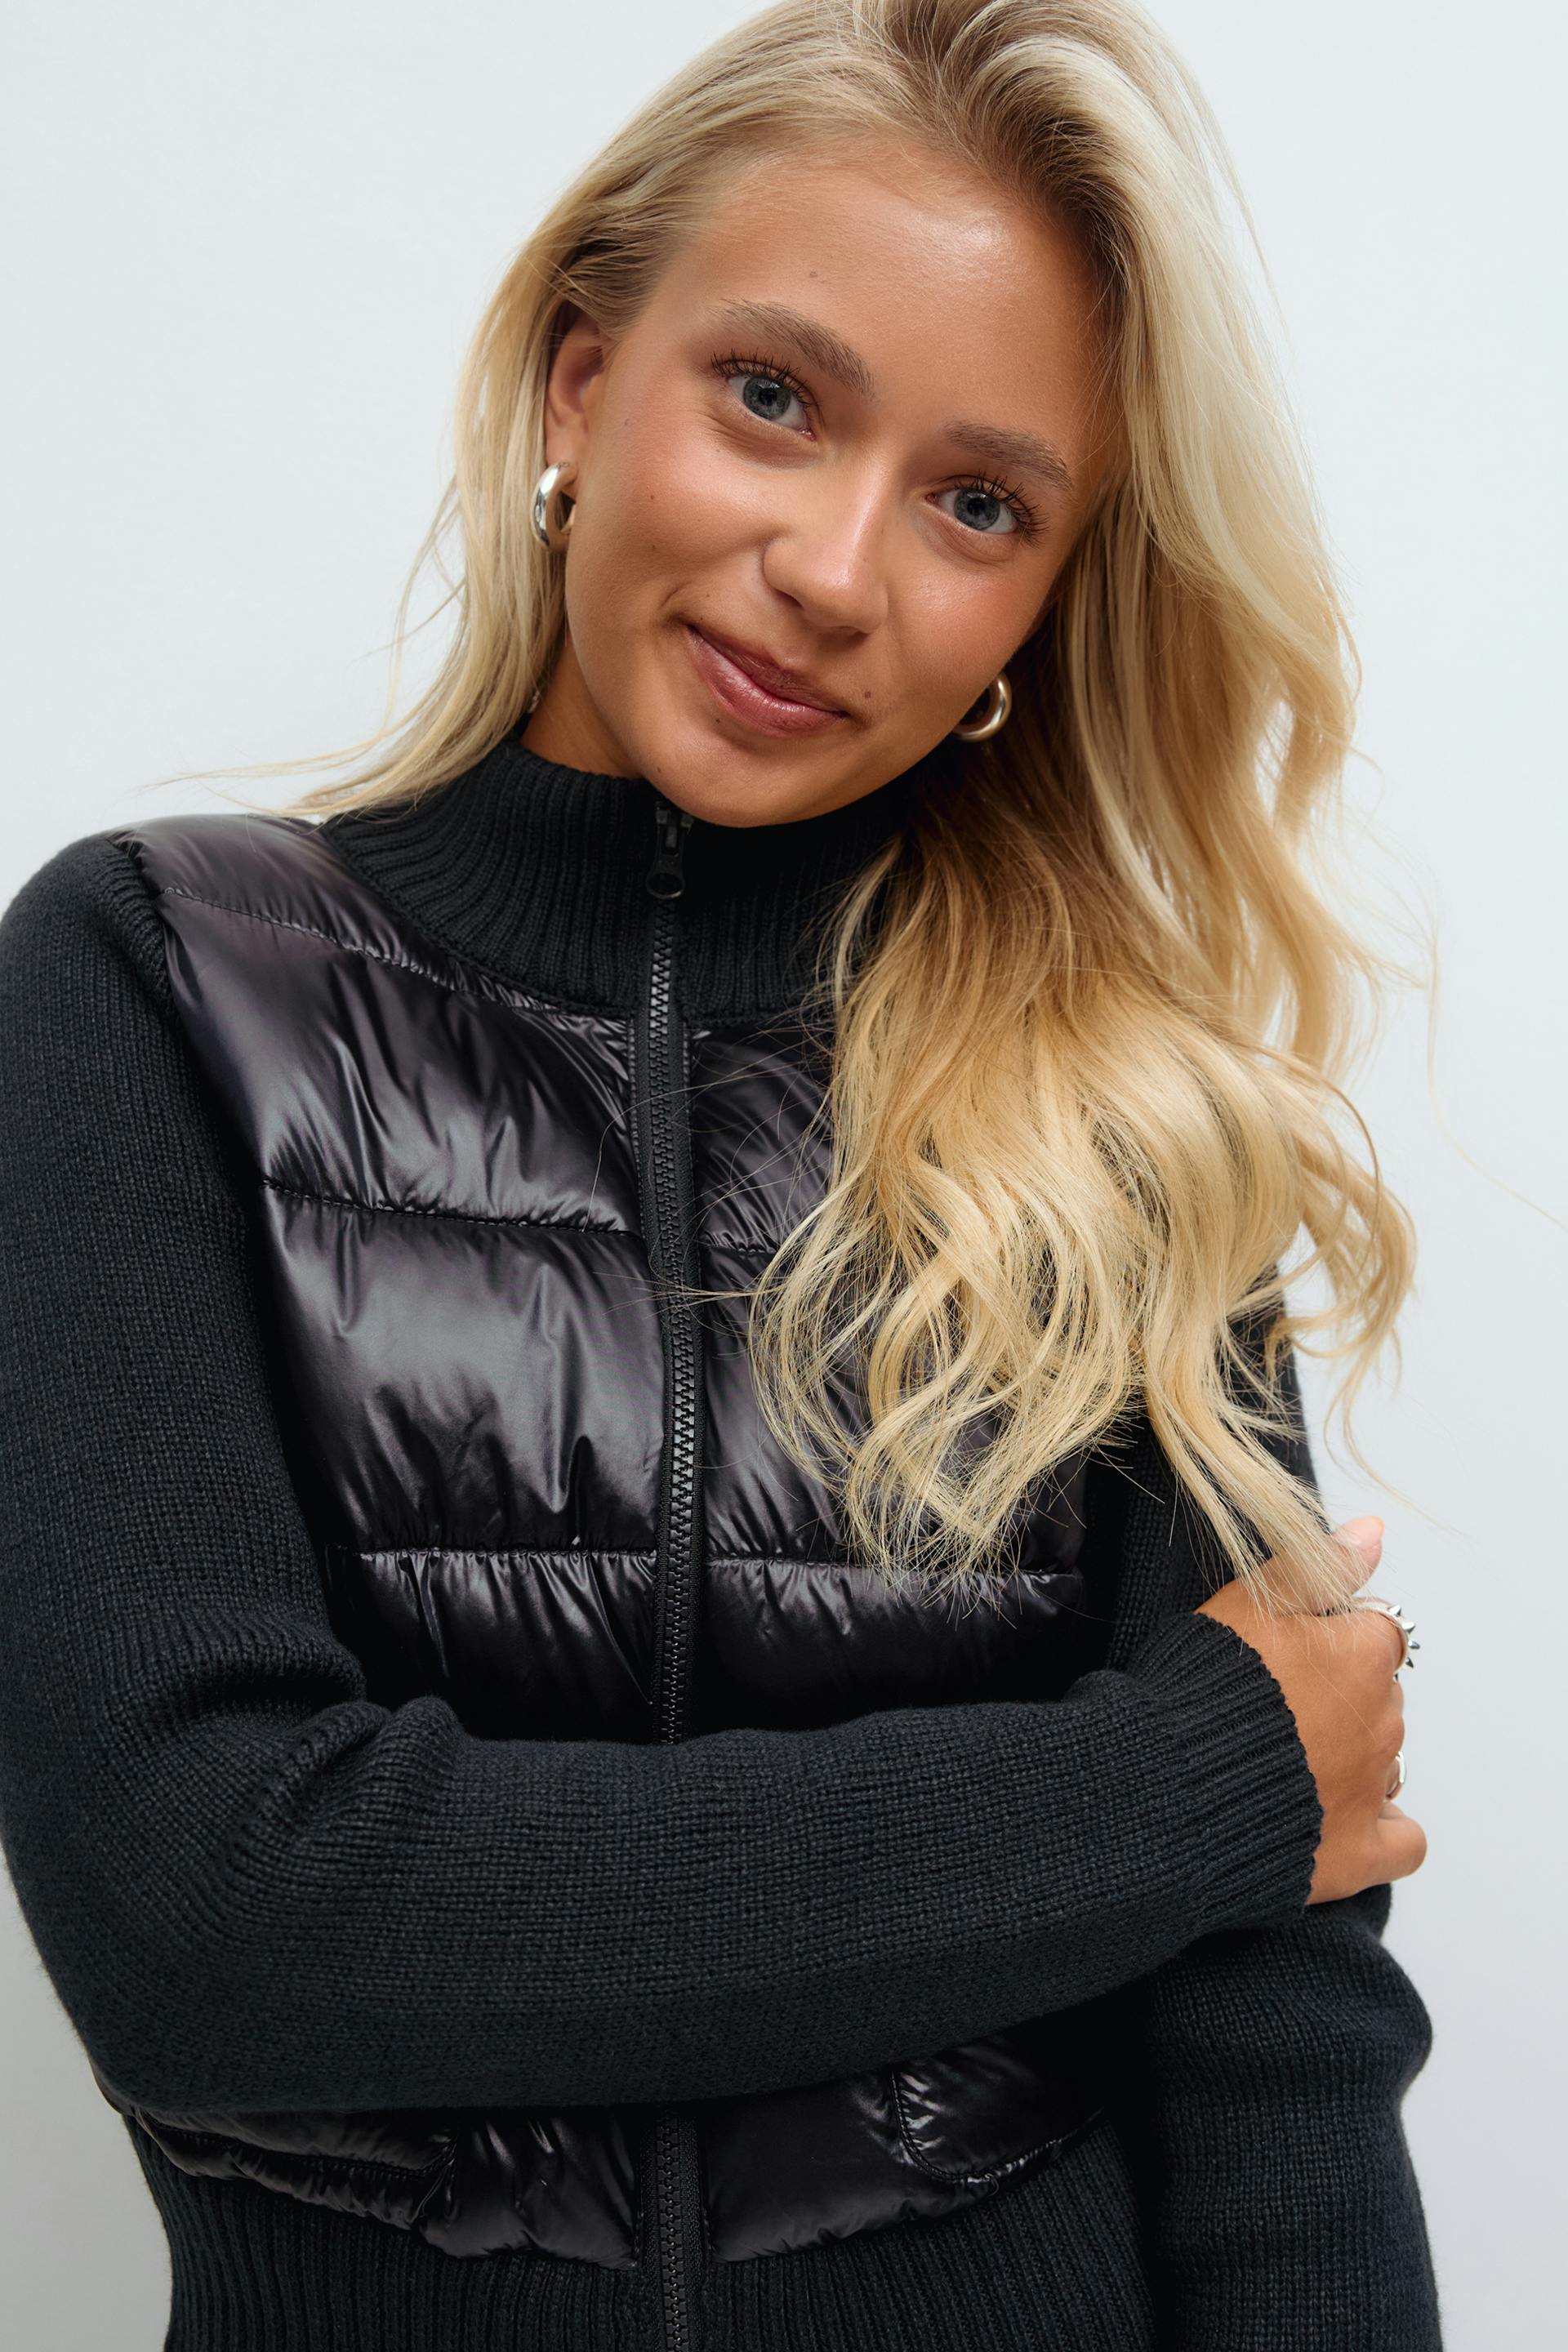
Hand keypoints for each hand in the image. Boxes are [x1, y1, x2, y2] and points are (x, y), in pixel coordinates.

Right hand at [1196, 1517, 1427, 1904]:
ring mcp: (1372, 1790)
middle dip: (1341, 1695)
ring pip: (1385, 1759)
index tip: (1288, 1647)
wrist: (1165, 1783)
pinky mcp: (1357, 1850)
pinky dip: (1384, 1827)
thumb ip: (1317, 1565)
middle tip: (1275, 1700)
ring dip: (1353, 1754)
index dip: (1332, 1635)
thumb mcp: (1249, 1601)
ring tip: (1288, 1756)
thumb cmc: (1198, 1687)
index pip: (1376, 1632)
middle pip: (1379, 1696)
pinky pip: (1403, 1840)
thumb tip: (1372, 1533)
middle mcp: (1381, 1722)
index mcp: (1362, 1657)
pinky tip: (1342, 1812)